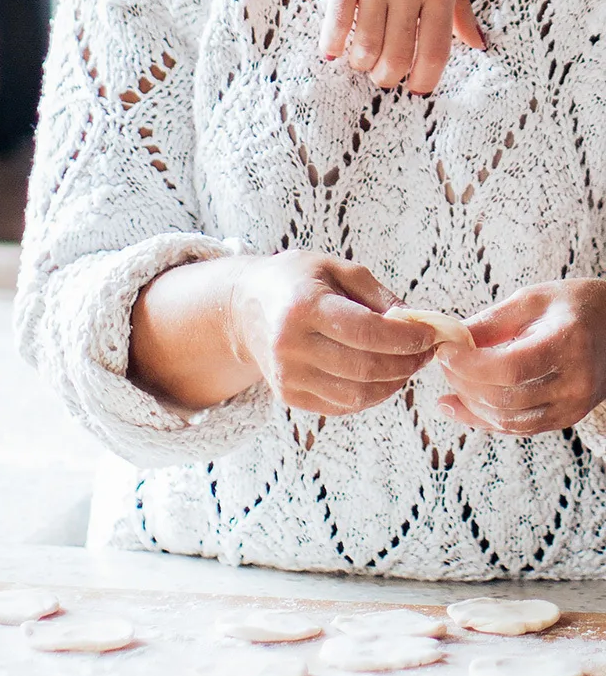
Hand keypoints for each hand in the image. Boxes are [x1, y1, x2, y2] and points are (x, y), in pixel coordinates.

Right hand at [232, 251, 437, 414]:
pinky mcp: (288, 395)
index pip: (367, 332)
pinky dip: (371, 395)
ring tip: (406, 364)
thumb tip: (420, 325)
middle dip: (407, 363)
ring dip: (394, 383)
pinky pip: (342, 405)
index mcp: (303, 307)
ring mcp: (287, 376)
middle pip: (366, 368)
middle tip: (426, 352)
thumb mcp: (336, 269)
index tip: (431, 335)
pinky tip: (380, 376)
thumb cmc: (296, 282)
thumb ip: (379, 297)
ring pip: (358, 395)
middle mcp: (290, 346)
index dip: (408, 338)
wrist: (243, 308)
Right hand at [320, 0, 484, 93]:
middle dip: (387, 77)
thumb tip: (476, 44)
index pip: (437, 50)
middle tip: (383, 74)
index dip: (425, 80)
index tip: (416, 89)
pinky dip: (332, 46)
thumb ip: (459, 4)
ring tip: (360, 59)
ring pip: (364, 49)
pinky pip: (336, 26)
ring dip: (360, 64)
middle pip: (396, 58)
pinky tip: (333, 48)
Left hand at [436, 280, 605, 434]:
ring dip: (469, 403)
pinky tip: (456, 404)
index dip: (468, 364)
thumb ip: (490, 321)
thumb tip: (450, 340)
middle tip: (444, 361)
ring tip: (451, 379)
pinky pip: (516, 428)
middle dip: (462, 381)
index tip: (444, 350)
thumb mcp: (532, 300)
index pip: (509, 368)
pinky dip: (482, 419)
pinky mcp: (566, 418)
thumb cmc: (572, 306)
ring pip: (507, 420)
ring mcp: (574, 405)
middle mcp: (576, 381)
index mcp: (569, 344)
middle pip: (504, 398)